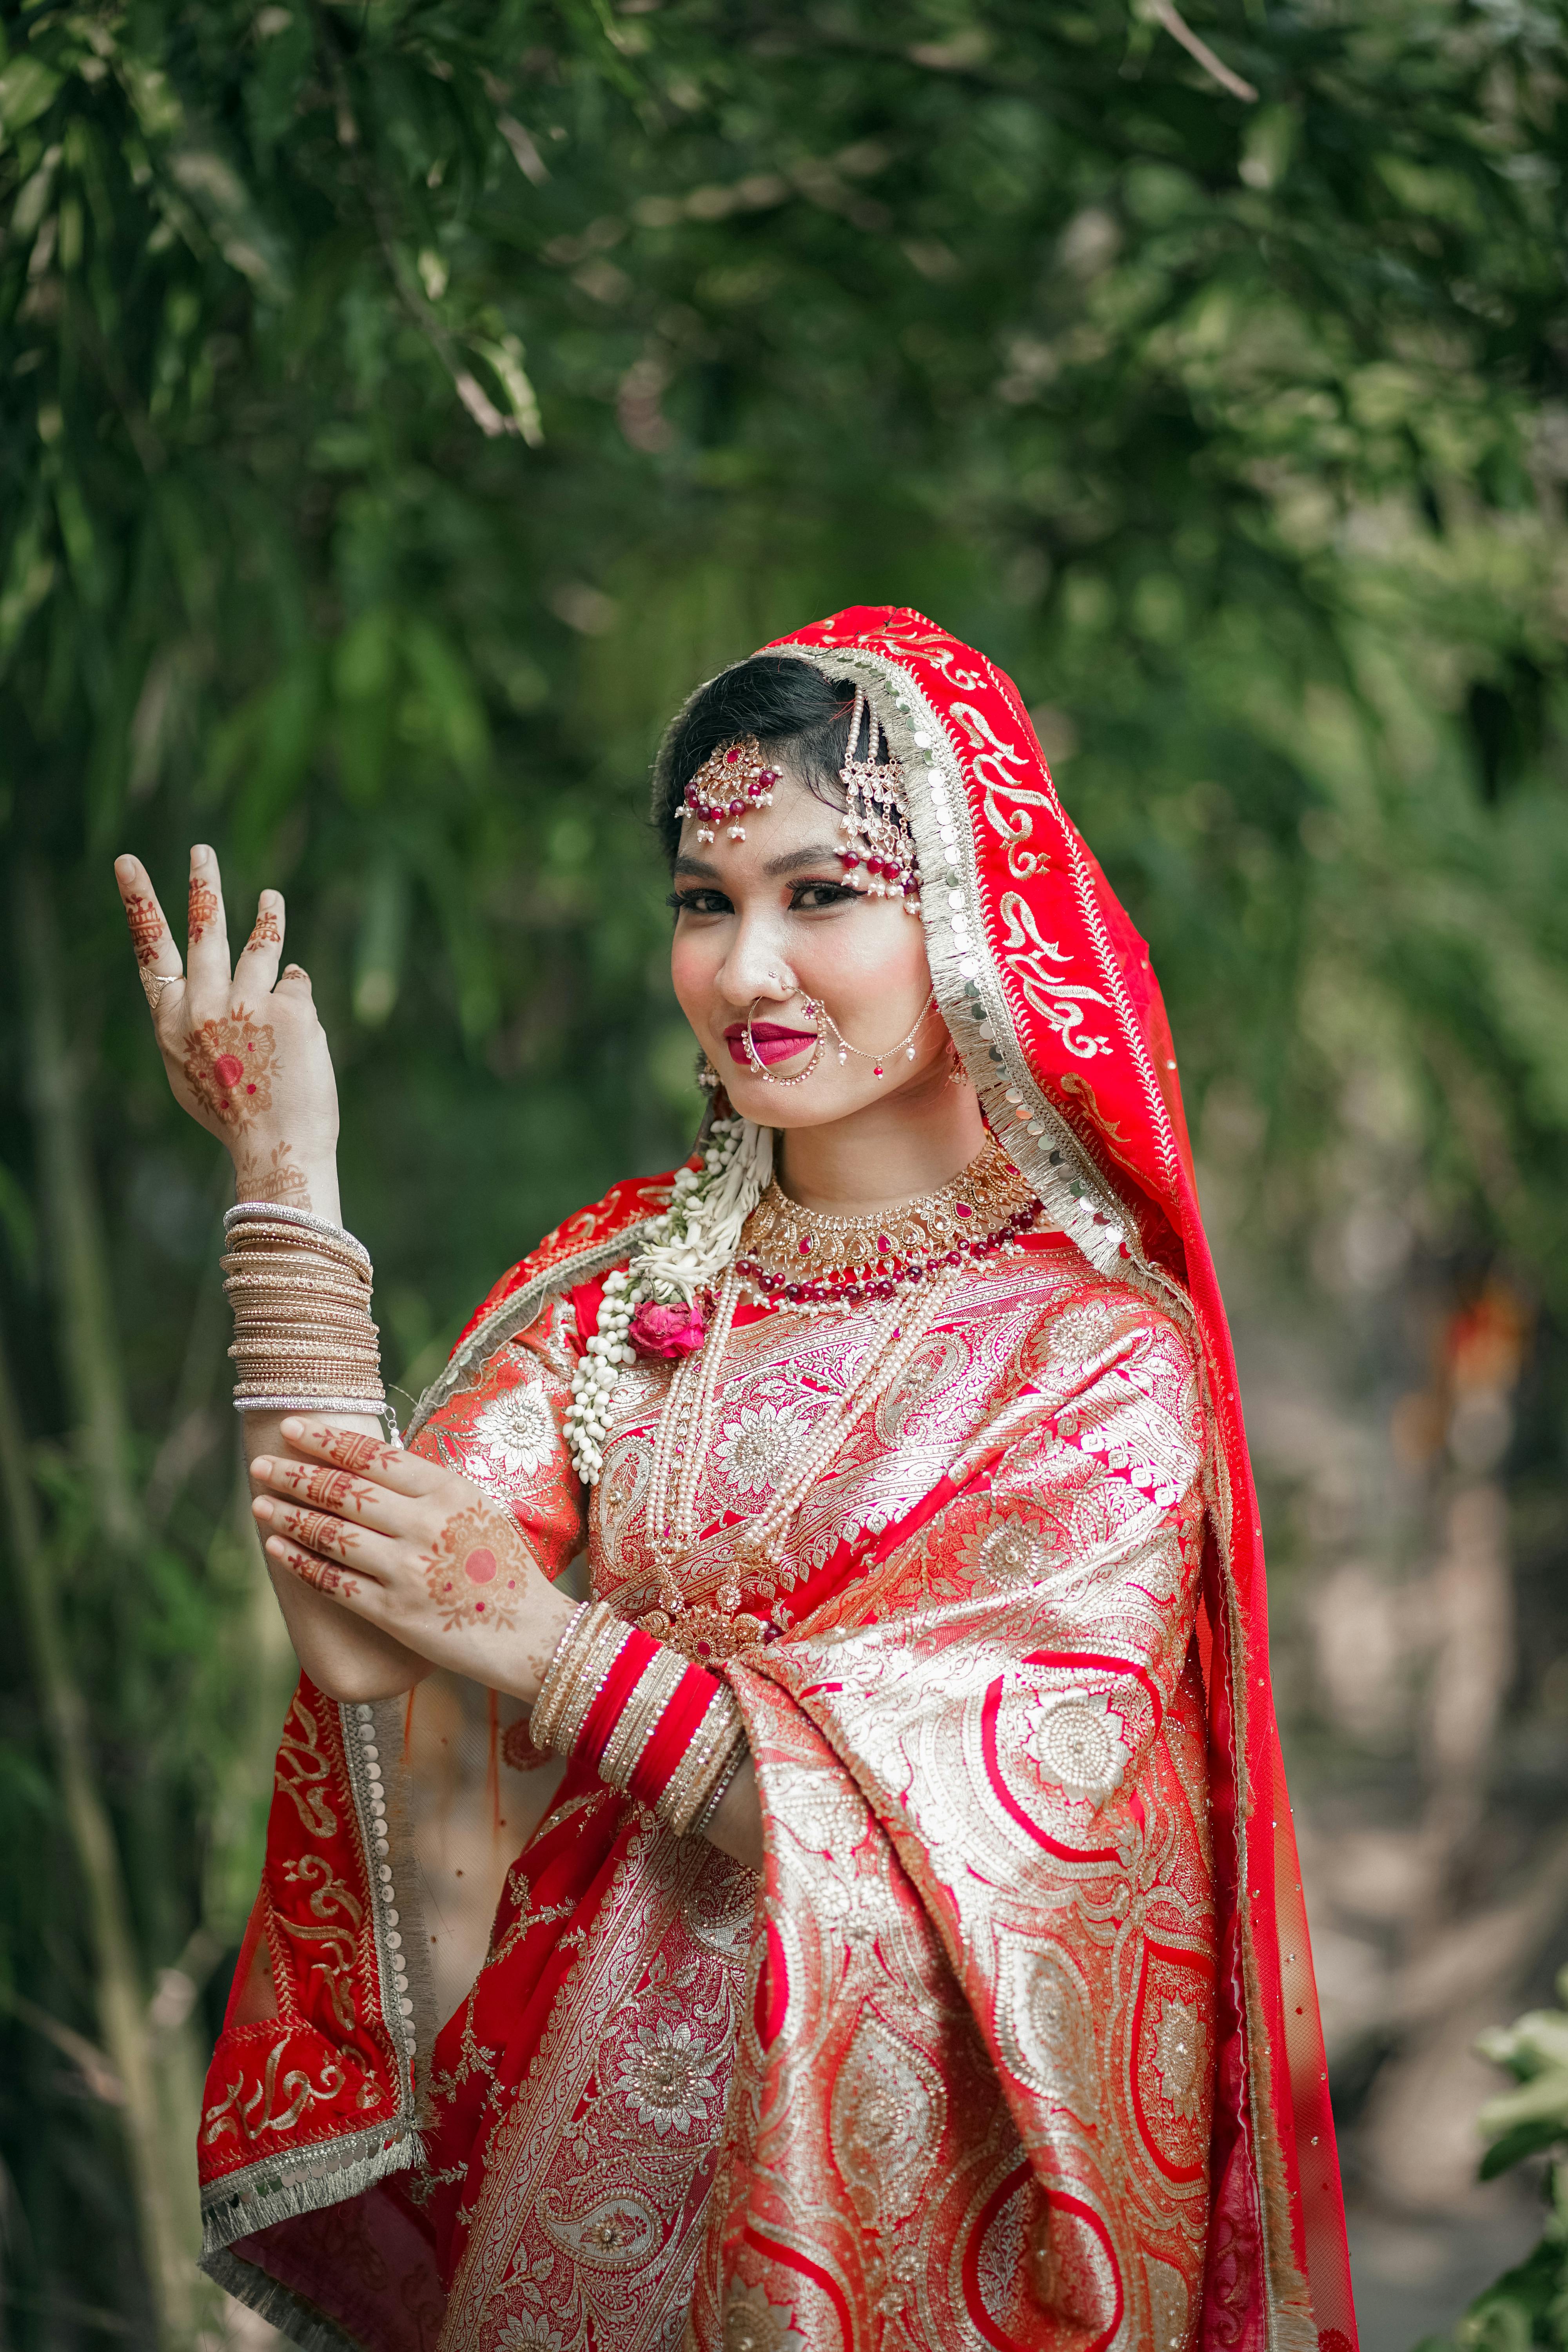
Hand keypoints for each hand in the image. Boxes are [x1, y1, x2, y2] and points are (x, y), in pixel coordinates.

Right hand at [114, 843, 339, 1213]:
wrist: (276, 1150)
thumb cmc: (235, 1115)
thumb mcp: (194, 1070)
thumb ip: (204, 1021)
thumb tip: (262, 973)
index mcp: (173, 1024)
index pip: (150, 952)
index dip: (139, 905)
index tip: (128, 864)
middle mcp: (205, 1007)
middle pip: (204, 930)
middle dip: (202, 885)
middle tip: (201, 850)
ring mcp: (248, 1005)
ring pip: (260, 946)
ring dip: (266, 918)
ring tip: (270, 897)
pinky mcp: (289, 1009)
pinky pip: (295, 984)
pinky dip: (297, 1001)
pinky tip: (297, 1031)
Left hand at [249, 1421, 574, 1700]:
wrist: (531, 1634)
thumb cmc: (505, 1568)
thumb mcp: (477, 1509)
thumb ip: (429, 1490)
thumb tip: (372, 1466)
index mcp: (449, 1491)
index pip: (373, 1456)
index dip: (327, 1439)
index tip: (293, 1426)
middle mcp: (424, 1524)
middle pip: (344, 1491)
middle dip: (295, 1475)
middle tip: (261, 1464)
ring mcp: (407, 1570)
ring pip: (331, 1534)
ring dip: (288, 1517)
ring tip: (258, 1504)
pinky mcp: (393, 1612)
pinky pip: (334, 1583)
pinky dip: (299, 1564)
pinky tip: (276, 1548)